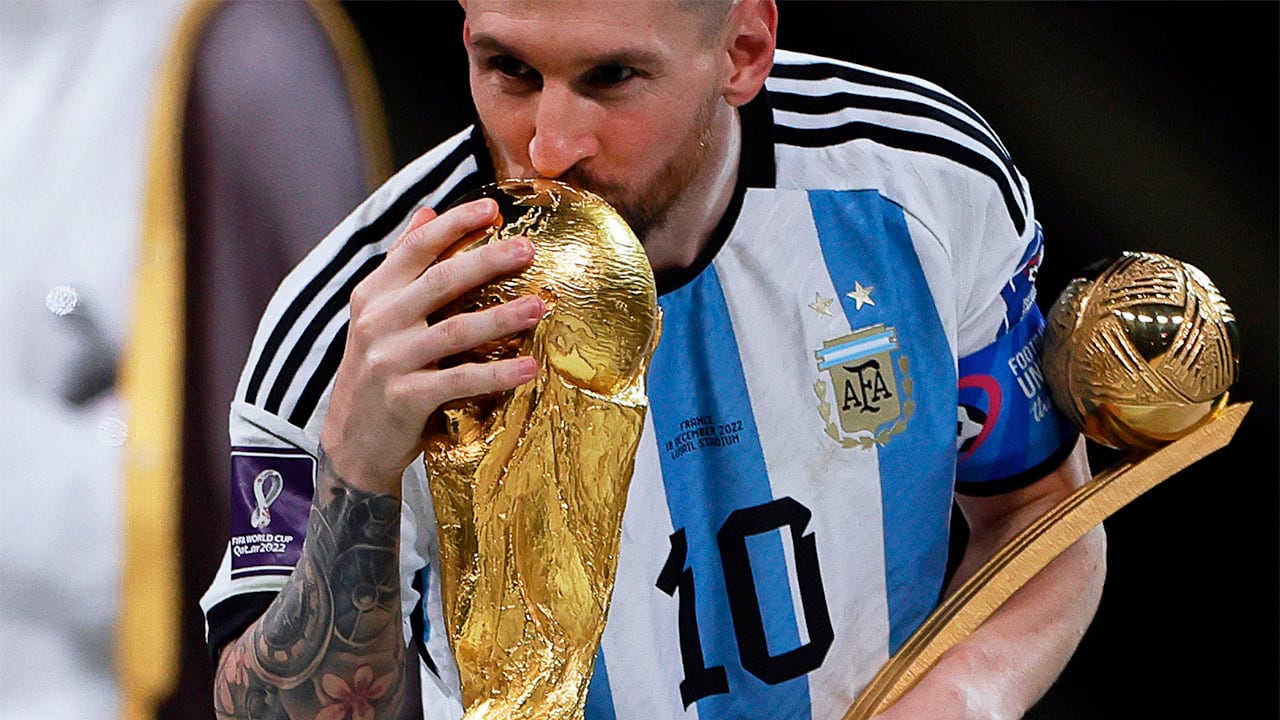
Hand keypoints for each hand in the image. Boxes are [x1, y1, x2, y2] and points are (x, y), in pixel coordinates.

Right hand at [320, 198, 544, 493]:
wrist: (352, 441)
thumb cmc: (377, 370)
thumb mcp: (378, 313)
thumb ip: (402, 263)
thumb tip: (427, 210)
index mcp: (374, 294)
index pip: (415, 247)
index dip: (454, 223)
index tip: (493, 207)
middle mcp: (379, 321)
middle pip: (440, 281)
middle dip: (487, 261)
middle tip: (528, 249)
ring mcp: (390, 360)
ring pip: (455, 330)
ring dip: (501, 317)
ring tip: (539, 306)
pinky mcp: (406, 398)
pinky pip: (459, 380)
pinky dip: (496, 374)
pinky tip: (529, 366)